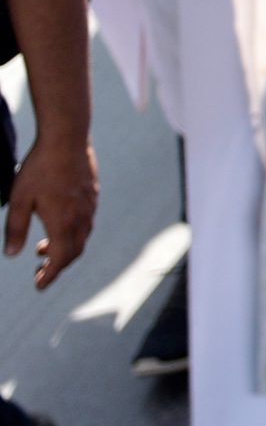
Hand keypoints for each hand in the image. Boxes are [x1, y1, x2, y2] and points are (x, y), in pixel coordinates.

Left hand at [5, 134, 96, 288]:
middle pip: (74, 252)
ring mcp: (90, 206)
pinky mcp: (92, 194)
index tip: (39, 286)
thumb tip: (11, 255)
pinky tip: (58, 224)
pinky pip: (86, 223)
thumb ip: (15, 229)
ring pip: (81, 237)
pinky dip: (72, 234)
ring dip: (64, 249)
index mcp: (63, 223)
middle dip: (57, 266)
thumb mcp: (19, 200)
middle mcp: (81, 218)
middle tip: (39, 271)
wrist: (67, 139)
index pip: (60, 260)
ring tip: (43, 249)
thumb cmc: (39, 169)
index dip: (49, 276)